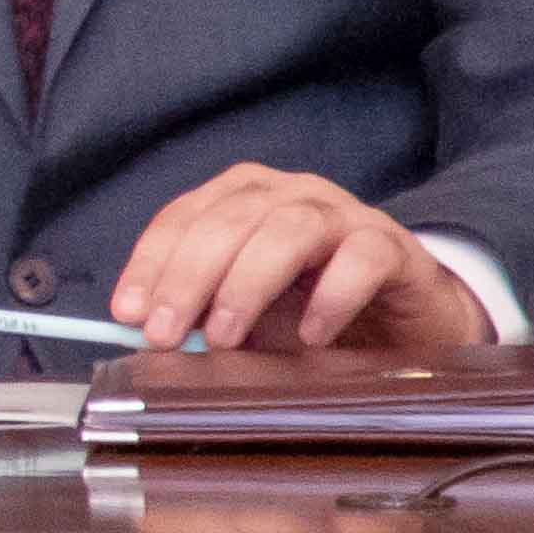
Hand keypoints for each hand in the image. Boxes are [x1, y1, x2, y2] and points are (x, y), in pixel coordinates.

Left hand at [110, 166, 495, 354]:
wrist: (406, 323)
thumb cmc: (312, 310)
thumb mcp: (246, 312)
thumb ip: (199, 314)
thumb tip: (146, 334)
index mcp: (245, 198)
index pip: (185, 216)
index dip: (151, 262)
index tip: (127, 311)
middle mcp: (292, 194)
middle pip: (231, 219)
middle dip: (188, 277)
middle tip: (166, 335)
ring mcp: (347, 216)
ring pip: (289, 229)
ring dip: (247, 284)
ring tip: (226, 338)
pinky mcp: (396, 248)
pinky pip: (362, 258)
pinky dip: (331, 296)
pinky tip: (312, 335)